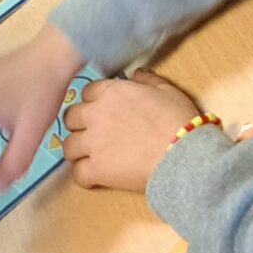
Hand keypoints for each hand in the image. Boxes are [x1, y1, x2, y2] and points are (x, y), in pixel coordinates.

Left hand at [62, 71, 203, 193]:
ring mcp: (93, 143)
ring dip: (77, 151)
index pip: (87, 93)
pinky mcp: (97, 169)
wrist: (183, 153)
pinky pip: (78, 174)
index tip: (102, 111)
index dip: (94, 102)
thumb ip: (147, 80)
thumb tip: (136, 74)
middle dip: (79, 125)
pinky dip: (84, 176)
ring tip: (89, 157)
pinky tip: (94, 178)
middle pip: (71, 118)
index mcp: (111, 93)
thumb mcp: (167, 90)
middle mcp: (96, 115)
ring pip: (68, 146)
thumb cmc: (178, 119)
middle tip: (92, 134)